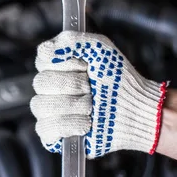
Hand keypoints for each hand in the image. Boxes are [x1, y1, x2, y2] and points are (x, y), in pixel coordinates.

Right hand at [30, 31, 166, 157]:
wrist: (135, 110)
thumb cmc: (118, 79)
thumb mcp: (100, 48)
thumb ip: (72, 40)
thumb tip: (46, 50)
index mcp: (56, 68)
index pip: (41, 60)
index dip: (64, 63)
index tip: (85, 66)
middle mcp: (49, 90)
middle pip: (40, 83)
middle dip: (72, 85)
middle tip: (92, 89)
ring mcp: (49, 113)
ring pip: (40, 106)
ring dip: (72, 106)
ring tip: (92, 108)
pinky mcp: (54, 136)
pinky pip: (44, 129)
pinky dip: (67, 125)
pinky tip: (85, 124)